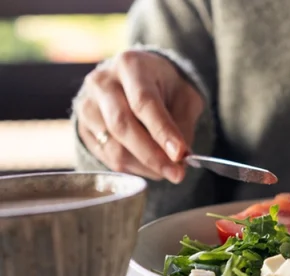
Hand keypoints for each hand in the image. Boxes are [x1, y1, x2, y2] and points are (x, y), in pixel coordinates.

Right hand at [74, 50, 204, 182]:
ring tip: (168, 170)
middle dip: (153, 155)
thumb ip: (183, 123)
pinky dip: (132, 168)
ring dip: (145, 166)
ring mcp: (87, 104)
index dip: (162, 131)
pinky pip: (106, 156)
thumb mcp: (184, 95)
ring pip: (113, 146)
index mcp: (130, 65)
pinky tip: (149, 165)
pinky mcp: (82, 126)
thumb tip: (180, 157)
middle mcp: (102, 82)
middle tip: (177, 174)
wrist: (136, 79)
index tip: (180, 154)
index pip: (144, 102)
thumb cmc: (164, 86)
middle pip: (123, 126)